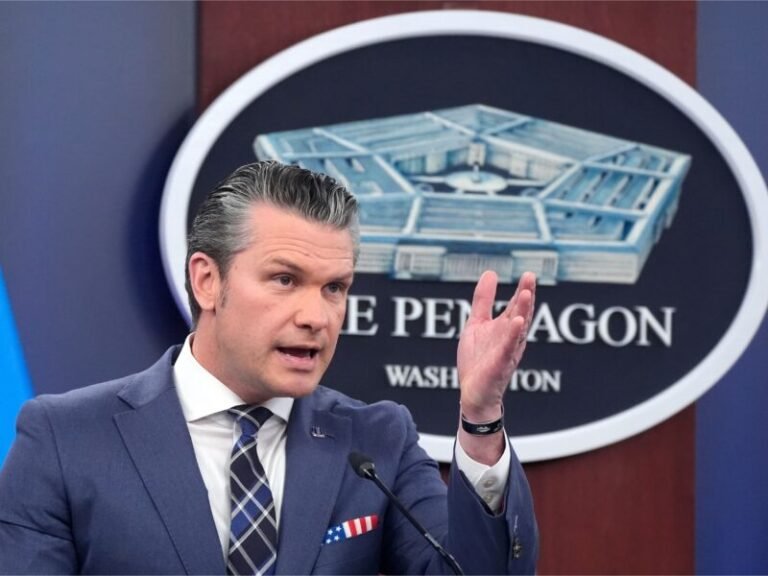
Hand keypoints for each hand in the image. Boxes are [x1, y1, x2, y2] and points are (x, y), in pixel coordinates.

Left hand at [457, 271, 535, 422]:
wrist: (472, 393)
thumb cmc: (478, 360)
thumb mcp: (477, 324)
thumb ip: (483, 300)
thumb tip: (491, 272)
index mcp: (506, 328)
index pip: (516, 306)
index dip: (523, 291)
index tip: (528, 274)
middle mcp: (510, 338)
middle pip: (521, 314)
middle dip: (526, 297)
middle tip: (530, 277)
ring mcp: (507, 352)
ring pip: (518, 330)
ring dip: (523, 312)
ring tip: (526, 294)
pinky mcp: (499, 365)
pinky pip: (508, 349)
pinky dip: (513, 336)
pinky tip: (517, 323)